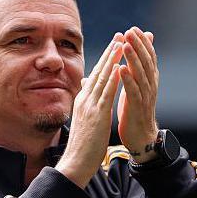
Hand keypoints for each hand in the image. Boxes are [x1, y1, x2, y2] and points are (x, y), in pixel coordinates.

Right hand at [56, 34, 124, 187]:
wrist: (75, 162)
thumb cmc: (81, 145)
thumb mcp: (83, 120)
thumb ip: (85, 103)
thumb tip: (86, 89)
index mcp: (82, 101)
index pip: (95, 75)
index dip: (105, 59)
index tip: (114, 45)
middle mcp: (85, 100)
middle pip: (99, 71)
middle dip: (110, 53)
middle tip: (119, 36)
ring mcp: (90, 106)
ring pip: (103, 78)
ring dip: (112, 60)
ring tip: (121, 44)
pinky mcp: (97, 115)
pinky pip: (106, 93)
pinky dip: (113, 79)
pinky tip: (119, 67)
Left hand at [118, 27, 158, 162]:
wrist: (141, 136)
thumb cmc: (135, 110)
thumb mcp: (136, 87)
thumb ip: (135, 70)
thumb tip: (132, 54)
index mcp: (150, 79)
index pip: (148, 57)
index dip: (142, 42)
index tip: (133, 28)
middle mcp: (150, 85)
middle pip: (146, 61)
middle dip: (138, 45)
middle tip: (130, 31)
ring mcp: (146, 96)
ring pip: (141, 74)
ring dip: (134, 58)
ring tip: (127, 45)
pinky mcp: (138, 107)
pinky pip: (134, 92)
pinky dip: (128, 80)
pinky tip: (122, 70)